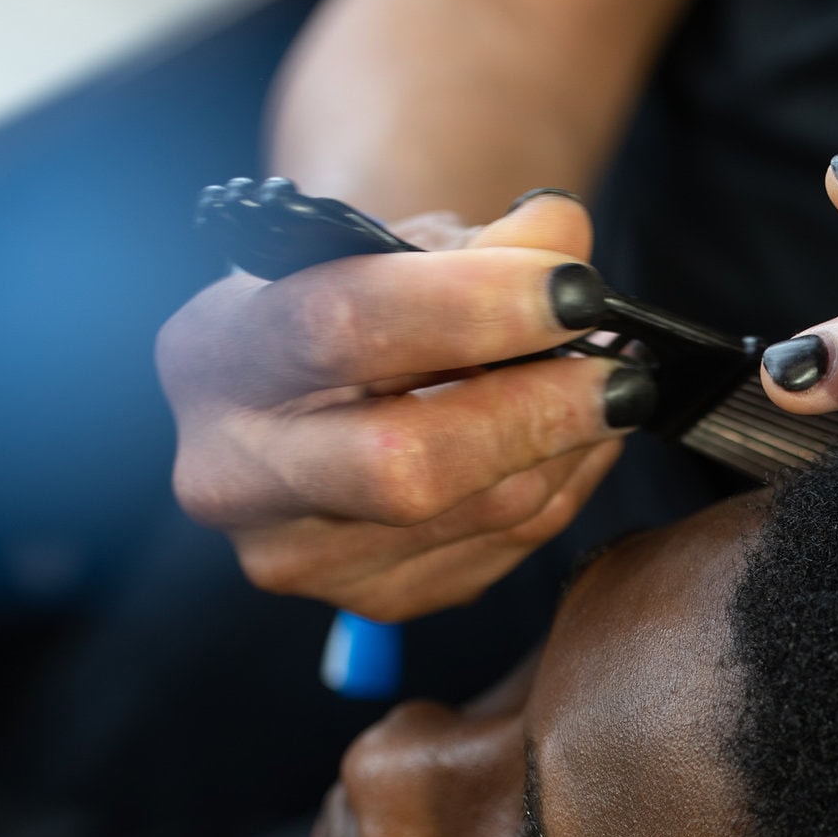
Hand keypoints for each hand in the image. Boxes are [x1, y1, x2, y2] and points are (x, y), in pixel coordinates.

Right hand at [159, 192, 650, 621]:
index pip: (342, 328)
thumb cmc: (360, 298)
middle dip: (536, 410)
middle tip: (622, 368)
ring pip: (482, 512)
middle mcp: (236, 477)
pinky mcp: (377, 601)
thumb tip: (563, 235)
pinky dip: (566, 482)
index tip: (576, 289)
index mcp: (215, 355)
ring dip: (572, 443)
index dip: (472, 307)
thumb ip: (483, 240)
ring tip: (611, 380)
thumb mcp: (399, 246)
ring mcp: (303, 558)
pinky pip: (510, 546)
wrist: (317, 386)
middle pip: (404, 466)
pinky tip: (579, 435)